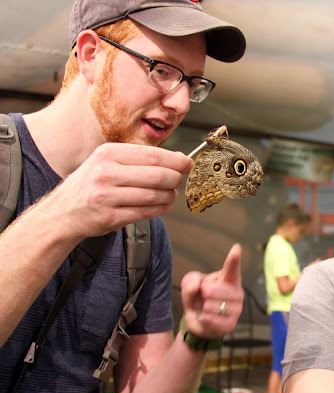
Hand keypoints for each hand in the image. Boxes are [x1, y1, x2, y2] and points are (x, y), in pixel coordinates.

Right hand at [48, 143, 192, 237]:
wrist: (63, 212)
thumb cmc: (92, 184)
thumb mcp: (108, 162)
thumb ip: (140, 159)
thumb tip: (178, 158)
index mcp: (108, 154)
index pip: (153, 155)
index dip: (176, 160)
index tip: (188, 163)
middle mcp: (106, 173)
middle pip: (157, 175)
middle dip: (176, 179)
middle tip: (179, 180)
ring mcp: (107, 196)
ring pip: (154, 195)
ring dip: (170, 196)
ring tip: (171, 194)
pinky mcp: (110, 217)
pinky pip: (146, 212)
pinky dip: (161, 209)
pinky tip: (162, 205)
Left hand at [180, 244, 244, 338]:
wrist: (198, 321)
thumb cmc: (198, 297)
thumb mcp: (190, 284)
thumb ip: (191, 281)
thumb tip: (200, 287)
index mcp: (229, 278)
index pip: (232, 268)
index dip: (233, 259)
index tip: (236, 248)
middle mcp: (237, 292)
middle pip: (217, 290)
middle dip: (205, 293)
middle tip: (203, 295)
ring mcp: (236, 309)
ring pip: (214, 306)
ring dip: (203, 307)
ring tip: (205, 307)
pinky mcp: (231, 324)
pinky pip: (213, 320)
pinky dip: (204, 318)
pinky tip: (204, 317)